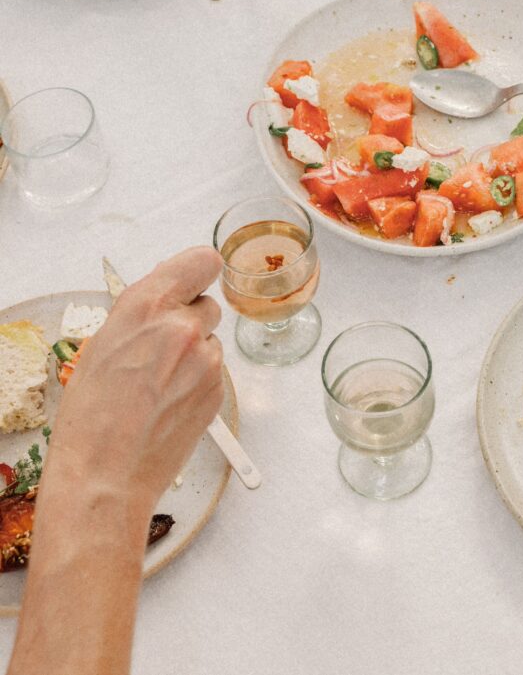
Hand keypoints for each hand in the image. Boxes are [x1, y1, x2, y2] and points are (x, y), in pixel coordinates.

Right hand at [44, 247, 223, 516]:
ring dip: (193, 355)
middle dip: (189, 321)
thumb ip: (142, 313)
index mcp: (147, 304)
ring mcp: (205, 359)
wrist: (104, 475)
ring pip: (210, 341)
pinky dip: (197, 383)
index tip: (190, 285)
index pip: (202, 261)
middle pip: (208, 304)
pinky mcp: (217, 390)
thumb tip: (167, 297)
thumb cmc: (90, 414)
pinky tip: (167, 405)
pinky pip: (213, 373)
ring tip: (157, 387)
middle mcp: (182, 325)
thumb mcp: (103, 343)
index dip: (196, 274)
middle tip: (160, 350)